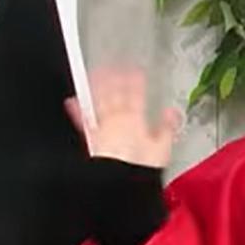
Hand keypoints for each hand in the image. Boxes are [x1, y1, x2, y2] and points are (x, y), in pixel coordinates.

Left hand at [66, 68, 180, 169]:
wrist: (118, 179)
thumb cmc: (140, 167)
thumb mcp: (162, 149)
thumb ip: (167, 128)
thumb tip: (172, 113)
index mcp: (136, 120)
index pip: (136, 95)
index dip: (136, 81)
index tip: (135, 70)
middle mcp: (117, 120)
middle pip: (115, 94)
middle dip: (114, 78)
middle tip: (112, 64)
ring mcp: (102, 127)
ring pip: (99, 101)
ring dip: (96, 86)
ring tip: (93, 73)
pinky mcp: (90, 137)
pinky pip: (82, 119)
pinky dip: (76, 109)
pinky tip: (71, 101)